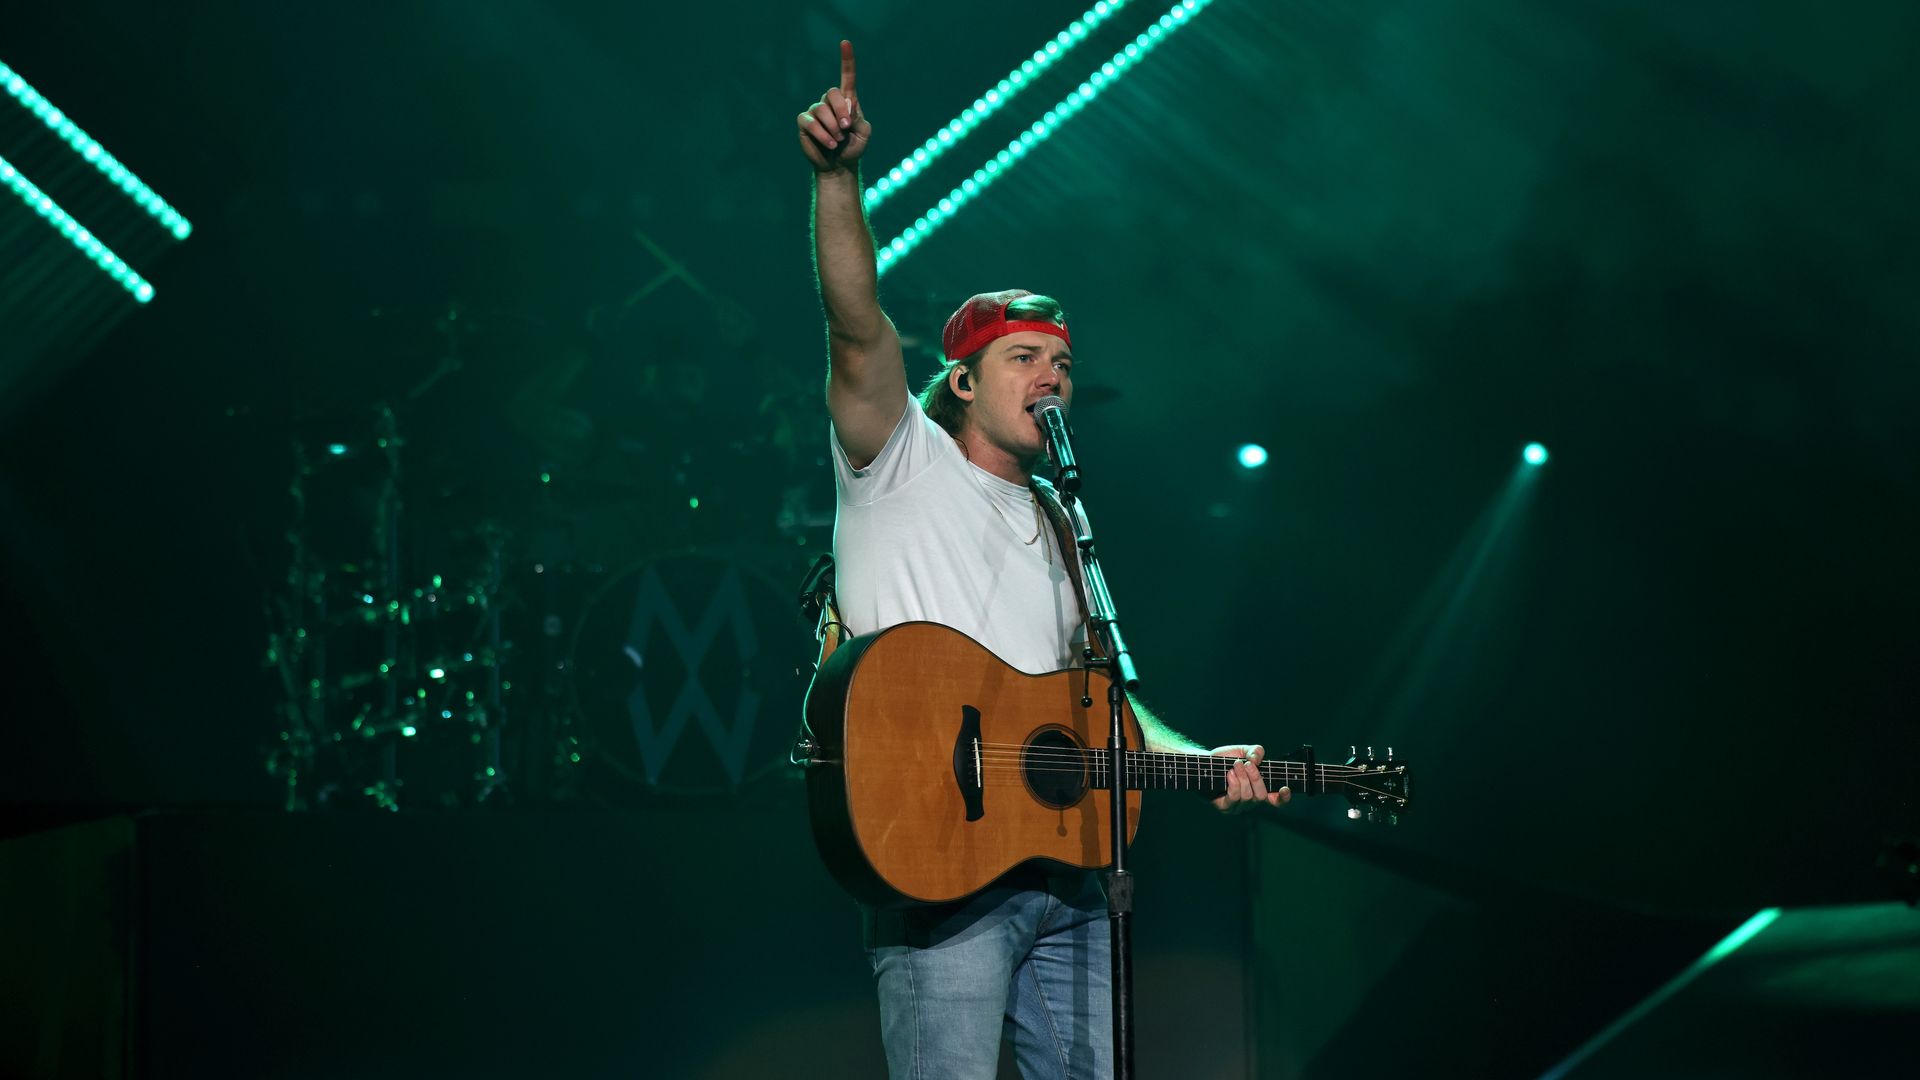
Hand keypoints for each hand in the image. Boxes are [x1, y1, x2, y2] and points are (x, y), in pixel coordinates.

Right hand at [797, 40, 871, 172]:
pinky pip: (810, 123)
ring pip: (821, 109)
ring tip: (838, 140)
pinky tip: (830, 143)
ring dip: (833, 127)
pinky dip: (823, 134)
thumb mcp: (864, 133)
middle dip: (841, 110)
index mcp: (847, 100)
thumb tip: (846, 106)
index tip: (845, 43)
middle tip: (846, 127)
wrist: (839, 166)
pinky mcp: (804, 122)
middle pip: (832, 93)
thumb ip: (859, 118)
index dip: (846, 60)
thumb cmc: (853, 147)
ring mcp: (815, 111)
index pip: (847, 76)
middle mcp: (829, 102)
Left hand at [1210, 744, 1289, 813]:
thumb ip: (1255, 751)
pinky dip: (1234, 784)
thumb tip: (1257, 759)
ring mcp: (1238, 806)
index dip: (1283, 798)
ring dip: (1243, 778)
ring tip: (1235, 765)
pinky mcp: (1225, 807)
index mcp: (1259, 789)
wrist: (1203, 763)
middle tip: (1247, 764)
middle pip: (1262, 796)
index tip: (1285, 788)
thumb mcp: (1242, 751)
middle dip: (1256, 778)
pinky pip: (1234, 798)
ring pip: (1248, 797)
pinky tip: (1229, 774)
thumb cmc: (1224, 759)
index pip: (1276, 801)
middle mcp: (1250, 801)